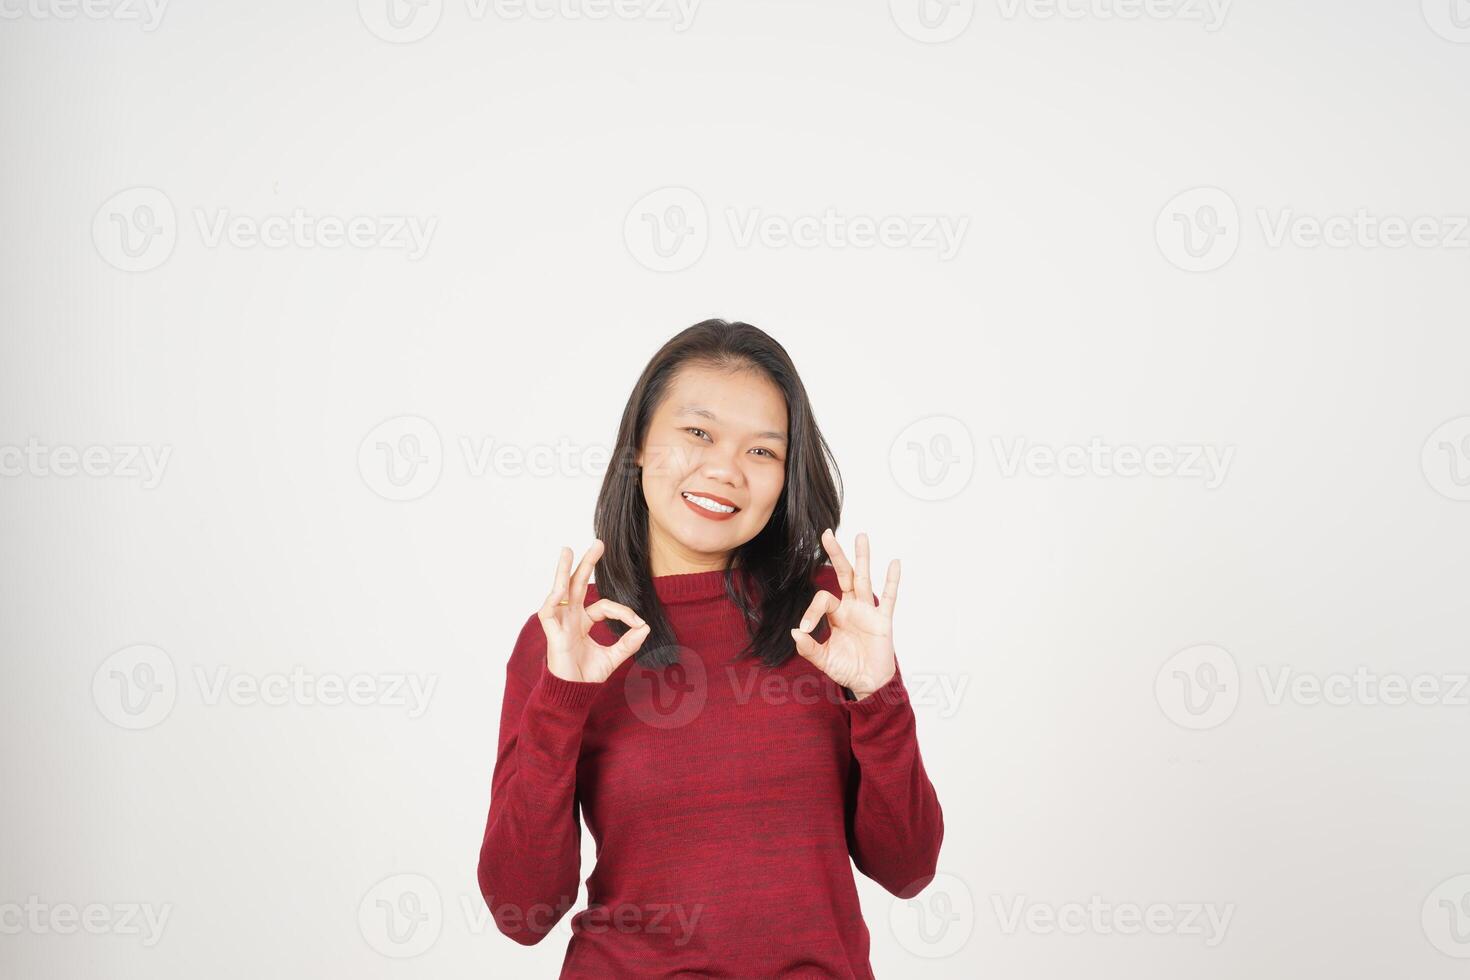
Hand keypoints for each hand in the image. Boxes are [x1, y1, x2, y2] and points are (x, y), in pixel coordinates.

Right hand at [537, 539, 650, 683]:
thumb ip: (628, 643)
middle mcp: (570, 619)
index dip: (623, 611)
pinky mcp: (552, 633)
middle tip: (599, 543)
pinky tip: (560, 588)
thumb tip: (645, 627)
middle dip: (587, 564)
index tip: (639, 623)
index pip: (603, 606)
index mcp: (583, 623)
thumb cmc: (587, 676)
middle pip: (577, 585)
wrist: (574, 693)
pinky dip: (553, 599)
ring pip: (560, 591)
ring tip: (567, 550)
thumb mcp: (614, 657)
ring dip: (563, 571)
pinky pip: (548, 612)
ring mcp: (560, 624)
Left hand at [790, 529, 899, 700]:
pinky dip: (892, 581)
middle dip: (836, 555)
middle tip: (827, 533)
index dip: (812, 611)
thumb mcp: (823, 659)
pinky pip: (889, 598)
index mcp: (836, 614)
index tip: (807, 630)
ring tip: (861, 535)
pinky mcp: (883, 620)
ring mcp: (868, 611)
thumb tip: (796, 633)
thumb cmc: (846, 669)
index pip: (823, 599)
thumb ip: (809, 648)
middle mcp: (852, 607)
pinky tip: (894, 563)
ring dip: (862, 558)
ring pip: (864, 579)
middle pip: (843, 575)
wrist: (867, 683)